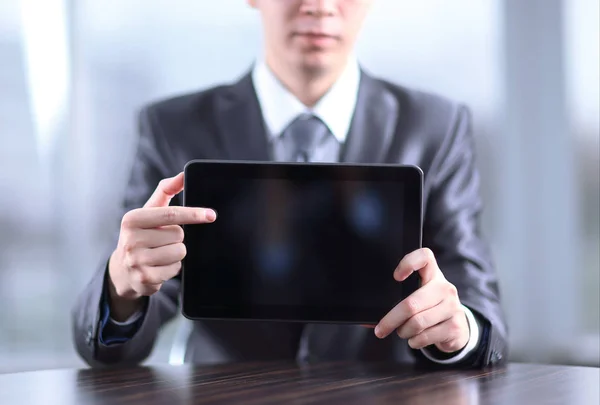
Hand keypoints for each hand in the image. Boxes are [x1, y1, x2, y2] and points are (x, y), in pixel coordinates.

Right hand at [108, 172, 215, 320]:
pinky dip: (172, 268)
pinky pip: (175, 269)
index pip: (171, 214)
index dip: (193, 213)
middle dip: (176, 238)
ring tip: (160, 253)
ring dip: (176, 253)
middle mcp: (131, 239)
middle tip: (162, 241)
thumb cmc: (142, 234)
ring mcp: (137, 261)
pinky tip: (159, 266)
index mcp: (132, 219)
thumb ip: (166, 190)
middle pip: (179, 235)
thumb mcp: (149, 210)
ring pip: (180, 252)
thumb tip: (183, 174)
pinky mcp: (145, 279)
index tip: (211, 215)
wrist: (123, 269)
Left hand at [374, 248, 469, 353]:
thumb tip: (369, 321)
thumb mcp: (420, 297)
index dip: (409, 262)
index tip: (396, 277)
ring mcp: (452, 307)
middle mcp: (445, 288)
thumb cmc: (431, 308)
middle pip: (411, 303)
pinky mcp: (455, 326)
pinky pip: (426, 336)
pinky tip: (415, 339)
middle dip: (391, 320)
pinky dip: (414, 341)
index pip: (425, 257)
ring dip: (403, 332)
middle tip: (381, 329)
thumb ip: (400, 299)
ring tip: (402, 332)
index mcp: (434, 274)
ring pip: (417, 322)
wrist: (457, 327)